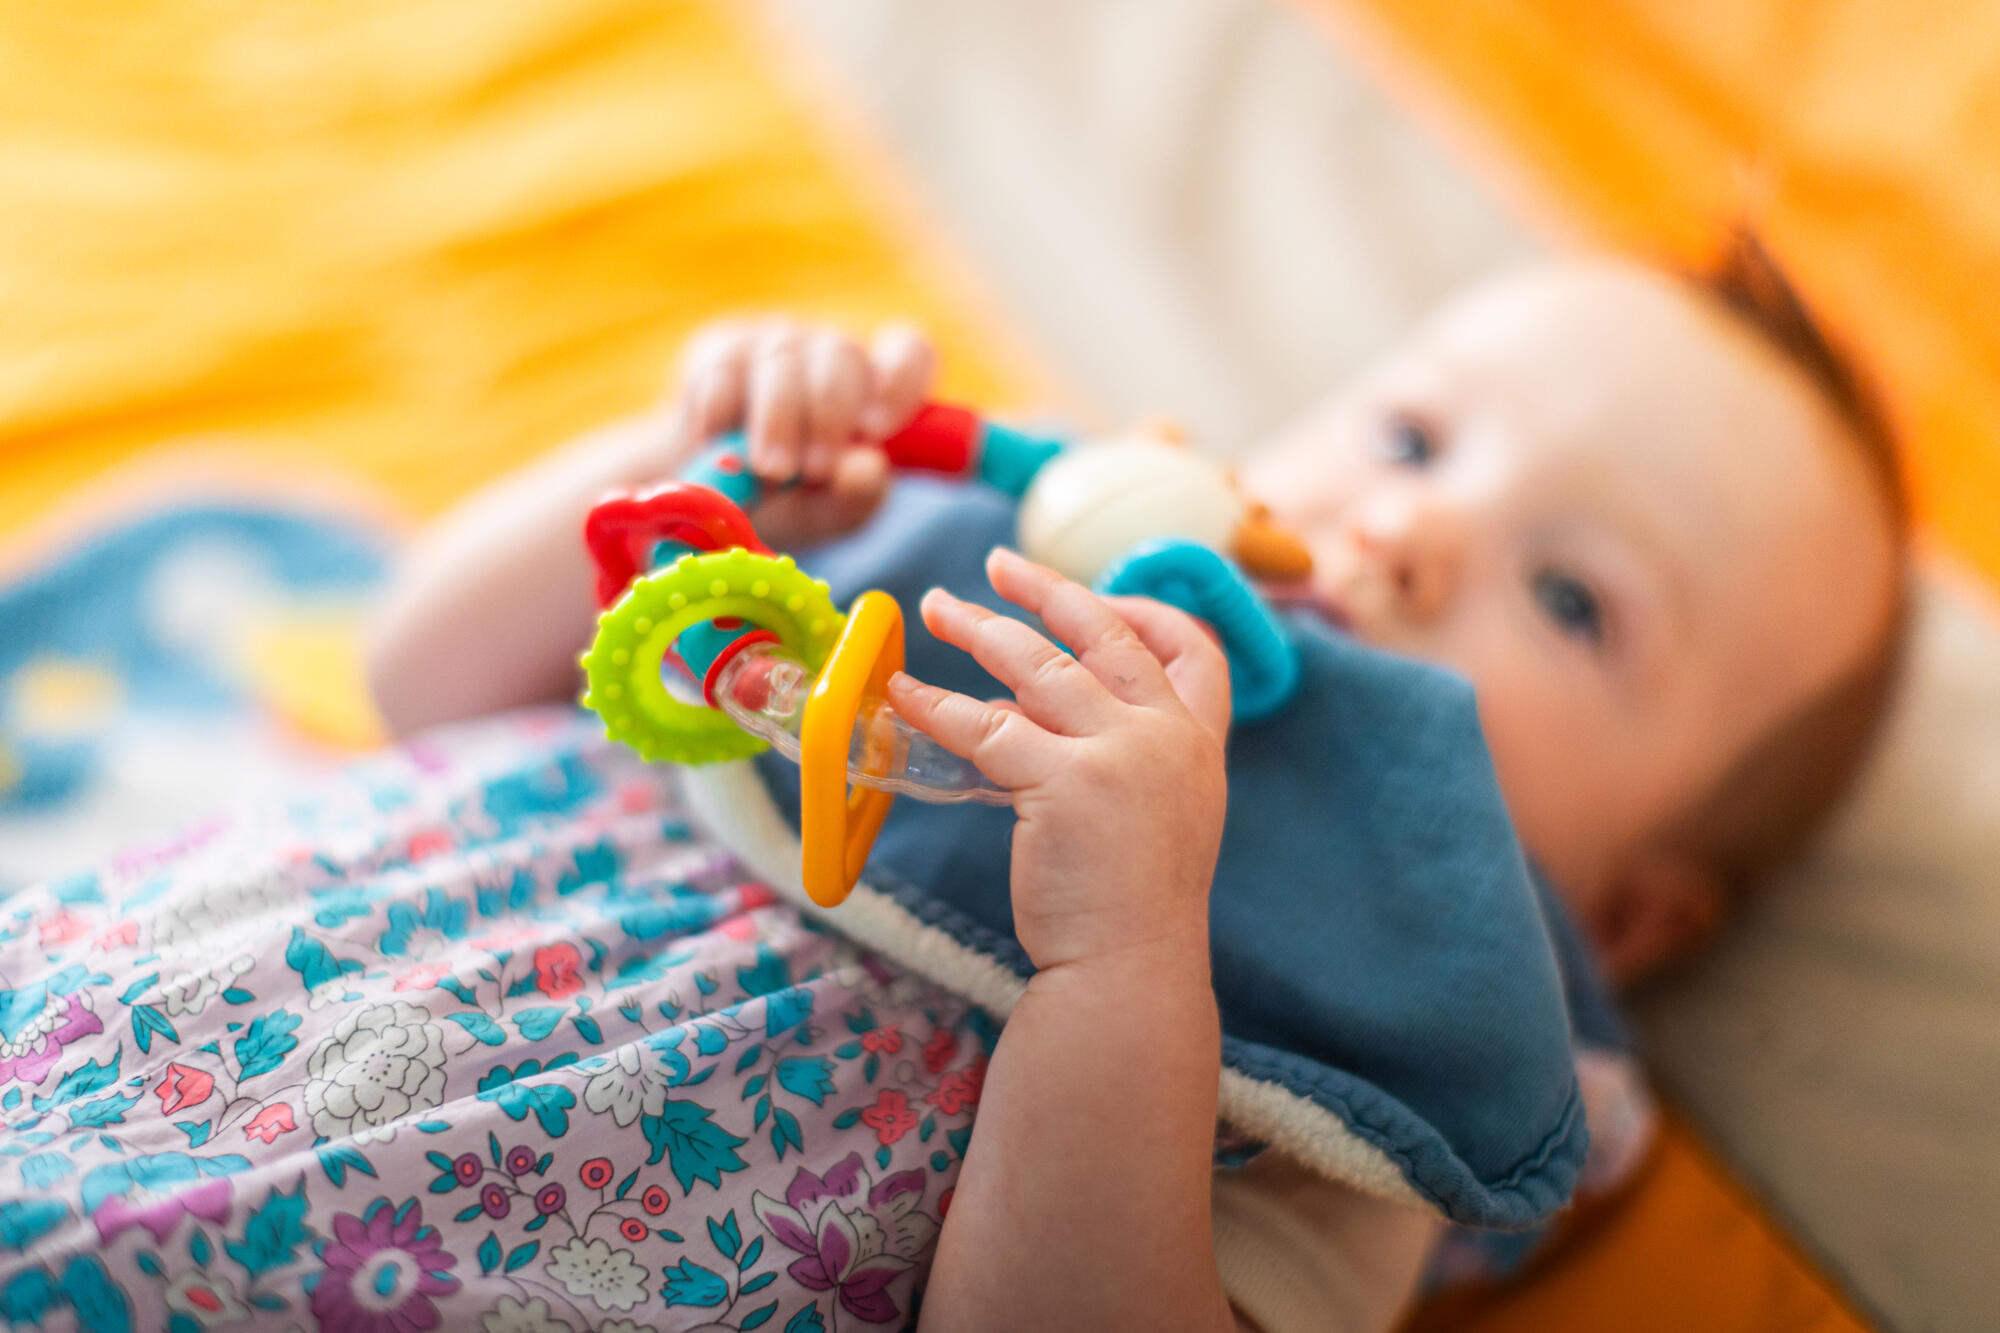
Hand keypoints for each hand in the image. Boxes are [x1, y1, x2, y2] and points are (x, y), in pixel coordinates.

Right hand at [671, 317, 935, 545]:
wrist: (717, 499)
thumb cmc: (796, 499)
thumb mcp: (833, 511)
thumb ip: (858, 495)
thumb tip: (868, 468)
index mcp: (877, 386)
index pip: (908, 353)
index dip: (899, 381)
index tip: (876, 431)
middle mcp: (832, 354)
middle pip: (840, 355)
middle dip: (827, 414)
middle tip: (814, 469)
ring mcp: (776, 345)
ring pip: (781, 360)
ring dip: (776, 420)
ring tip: (770, 473)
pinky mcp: (720, 351)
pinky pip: (722, 372)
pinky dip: (721, 418)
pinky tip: (719, 453)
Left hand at [887, 547, 1231, 971]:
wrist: (1130, 968)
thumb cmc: (1132, 905)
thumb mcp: (1159, 812)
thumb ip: (1124, 754)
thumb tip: (1040, 708)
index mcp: (1198, 744)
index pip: (1194, 650)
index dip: (1145, 612)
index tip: (1097, 596)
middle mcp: (1166, 737)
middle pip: (1104, 635)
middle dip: (1047, 591)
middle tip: (999, 565)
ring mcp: (1119, 754)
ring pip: (1040, 665)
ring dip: (982, 628)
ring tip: (938, 608)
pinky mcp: (1065, 782)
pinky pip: (987, 726)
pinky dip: (937, 705)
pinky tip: (905, 694)